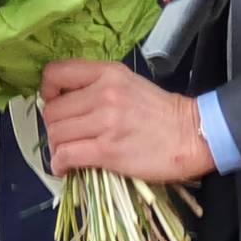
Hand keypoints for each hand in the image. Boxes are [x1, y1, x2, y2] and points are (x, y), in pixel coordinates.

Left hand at [40, 59, 215, 182]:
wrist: (192, 135)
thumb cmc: (161, 113)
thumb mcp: (129, 84)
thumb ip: (98, 87)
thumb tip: (66, 103)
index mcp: (107, 73)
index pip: (55, 73)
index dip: (47, 91)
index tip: (56, 103)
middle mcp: (103, 93)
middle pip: (52, 111)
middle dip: (54, 127)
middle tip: (67, 136)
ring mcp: (105, 122)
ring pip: (56, 134)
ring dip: (57, 147)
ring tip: (68, 153)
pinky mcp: (107, 150)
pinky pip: (66, 155)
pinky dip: (59, 164)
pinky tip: (66, 168)